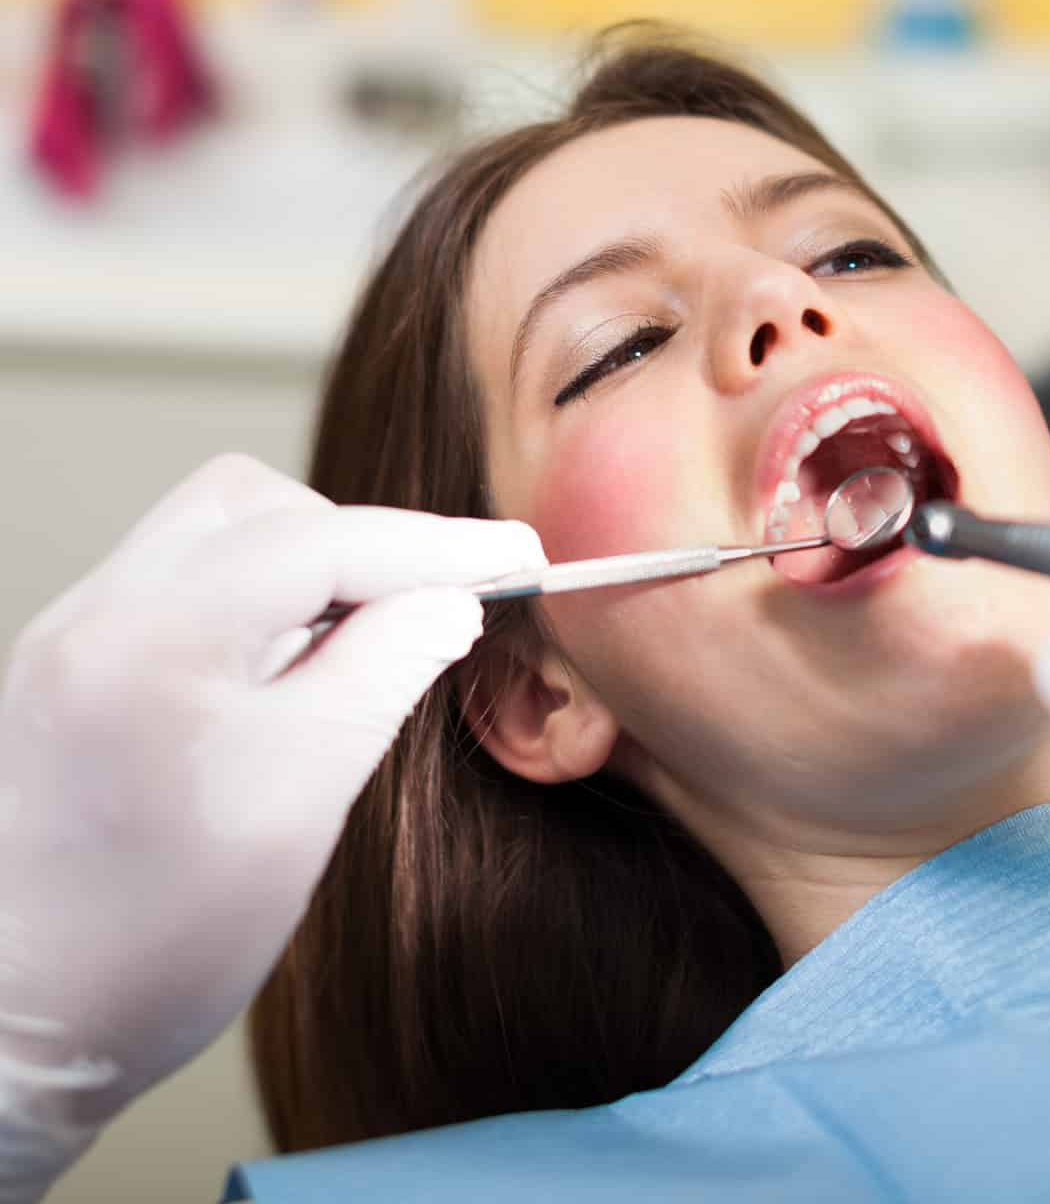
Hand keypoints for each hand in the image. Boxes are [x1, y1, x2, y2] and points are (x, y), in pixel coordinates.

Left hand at [0, 455, 543, 1199]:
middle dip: (362, 544)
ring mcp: (71, 638)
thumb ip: (384, 673)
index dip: (438, 543)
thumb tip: (448, 601)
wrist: (17, 1023)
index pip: (322, 539)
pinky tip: (293, 676)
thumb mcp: (305, 801)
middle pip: (258, 506)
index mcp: (149, 641)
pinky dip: (259, 606)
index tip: (519, 557)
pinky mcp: (70, 670)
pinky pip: (183, 587)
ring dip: (308, 570)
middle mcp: (94, 616)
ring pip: (216, 536)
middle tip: (436, 609)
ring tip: (363, 651)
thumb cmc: (157, 938)